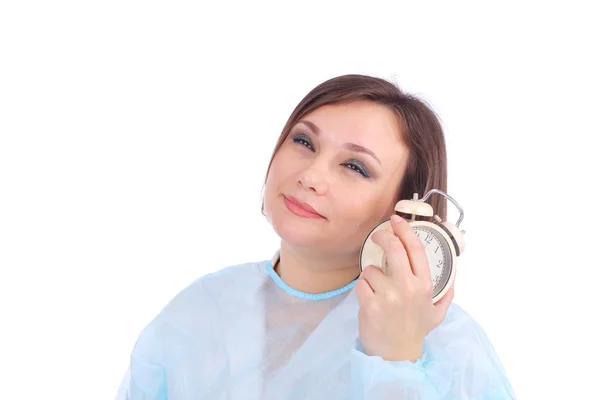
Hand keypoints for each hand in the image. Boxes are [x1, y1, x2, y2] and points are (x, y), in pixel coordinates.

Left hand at [355, 214, 453, 361]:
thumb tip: (451, 279)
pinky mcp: (370, 304)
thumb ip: (444, 295)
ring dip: (371, 276)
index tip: (395, 220)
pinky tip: (369, 300)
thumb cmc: (414, 331)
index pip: (415, 249)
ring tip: (377, 292)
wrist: (395, 355)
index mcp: (425, 285)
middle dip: (383, 237)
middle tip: (377, 237)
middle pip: (393, 248)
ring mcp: (388, 295)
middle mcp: (408, 287)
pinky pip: (361, 284)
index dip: (404, 230)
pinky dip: (362, 289)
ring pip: (371, 269)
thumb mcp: (436, 313)